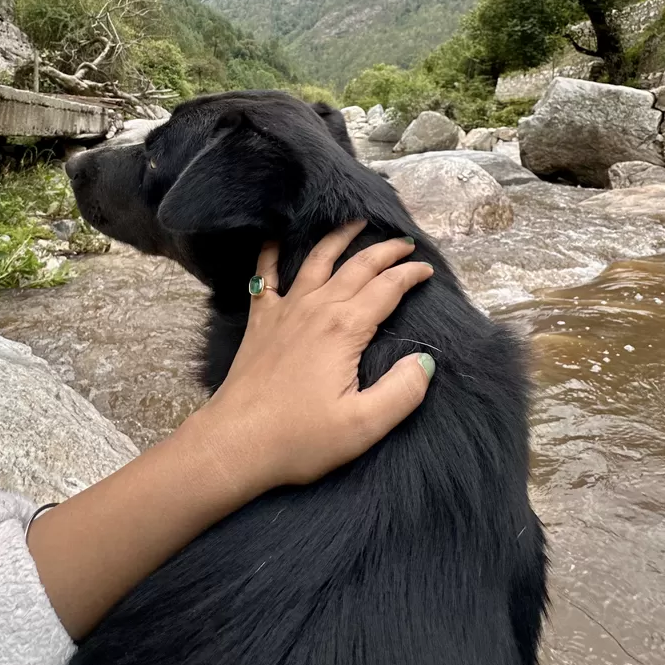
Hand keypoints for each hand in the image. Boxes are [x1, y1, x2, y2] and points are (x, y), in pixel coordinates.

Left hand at [188, 221, 434, 493]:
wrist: (236, 442)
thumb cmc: (300, 439)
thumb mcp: (364, 425)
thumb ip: (403, 391)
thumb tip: (425, 361)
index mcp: (345, 328)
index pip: (387, 289)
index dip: (410, 275)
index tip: (427, 270)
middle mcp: (316, 308)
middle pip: (357, 267)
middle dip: (385, 251)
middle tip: (405, 242)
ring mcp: (285, 310)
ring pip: (317, 261)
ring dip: (339, 238)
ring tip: (354, 221)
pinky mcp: (261, 321)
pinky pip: (266, 275)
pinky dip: (273, 253)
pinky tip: (276, 238)